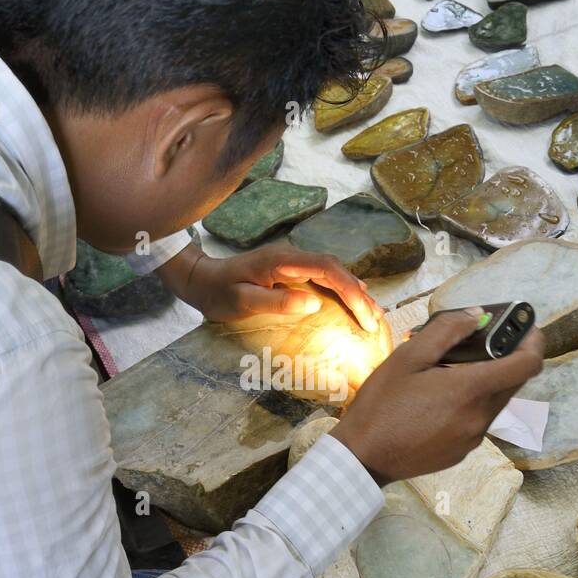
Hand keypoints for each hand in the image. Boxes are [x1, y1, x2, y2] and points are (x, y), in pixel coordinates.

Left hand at [156, 243, 383, 331]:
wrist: (201, 280)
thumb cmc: (219, 293)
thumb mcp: (242, 301)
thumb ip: (277, 301)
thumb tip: (314, 303)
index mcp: (282, 260)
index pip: (327, 269)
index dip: (350, 290)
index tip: (364, 314)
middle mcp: (292, 256)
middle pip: (335, 270)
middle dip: (359, 294)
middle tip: (375, 321)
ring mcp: (292, 261)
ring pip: (332, 273)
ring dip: (354, 292)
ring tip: (373, 314)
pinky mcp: (291, 270)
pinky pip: (323, 277)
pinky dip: (342, 290)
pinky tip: (354, 301)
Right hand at [331, 308, 545, 485]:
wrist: (363, 457)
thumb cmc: (381, 405)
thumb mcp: (408, 357)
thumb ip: (446, 331)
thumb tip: (476, 316)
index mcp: (471, 390)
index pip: (527, 365)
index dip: (533, 342)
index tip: (526, 328)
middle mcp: (481, 417)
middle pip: (514, 383)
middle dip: (506, 359)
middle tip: (481, 343)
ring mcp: (473, 439)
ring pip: (496, 402)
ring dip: (487, 383)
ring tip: (453, 371)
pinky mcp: (463, 452)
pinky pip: (478, 421)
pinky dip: (471, 405)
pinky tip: (441, 401)